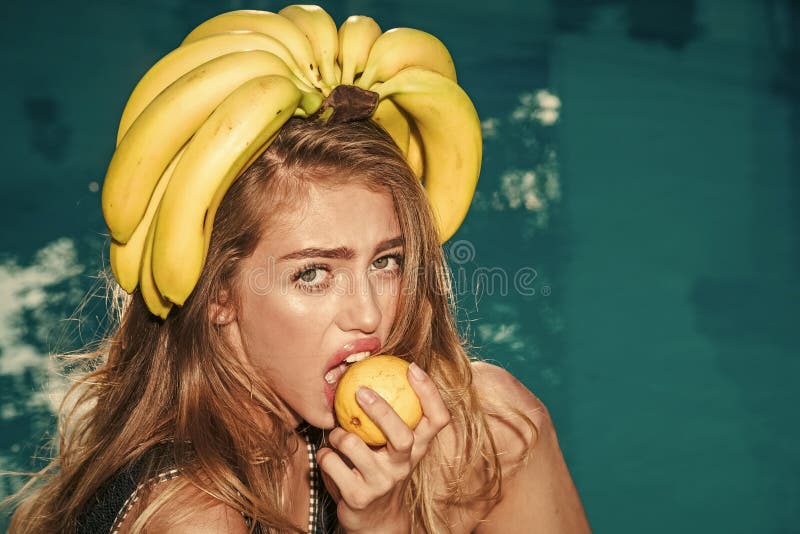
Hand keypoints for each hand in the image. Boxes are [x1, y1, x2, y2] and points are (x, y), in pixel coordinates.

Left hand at [316, 362, 450, 533]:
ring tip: (336, 435)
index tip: (411, 368)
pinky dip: (325, 455)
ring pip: (353, 446)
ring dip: (338, 434)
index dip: (429, 392)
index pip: (437, 419)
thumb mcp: (395, 448)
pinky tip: (329, 457)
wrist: (375, 521)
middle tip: (361, 391)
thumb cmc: (382, 470)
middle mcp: (404, 466)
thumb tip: (376, 370)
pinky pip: (331, 462)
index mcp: (418, 448)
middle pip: (402, 436)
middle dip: (382, 411)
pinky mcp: (358, 497)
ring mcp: (382, 483)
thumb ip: (393, 419)